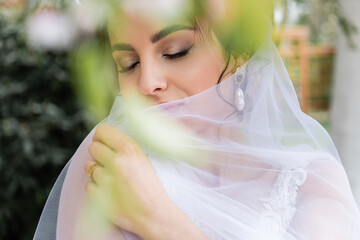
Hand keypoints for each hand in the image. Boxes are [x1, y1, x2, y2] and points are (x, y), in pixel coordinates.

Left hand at [84, 124, 207, 239]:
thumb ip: (124, 148)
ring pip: (89, 167)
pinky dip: (96, 188)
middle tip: (108, 163)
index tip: (102, 143)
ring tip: (112, 180)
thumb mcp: (143, 160)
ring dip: (97, 172)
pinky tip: (110, 192)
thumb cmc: (150, 187)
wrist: (153, 214)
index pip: (102, 131)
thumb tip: (104, 140)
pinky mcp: (98, 196)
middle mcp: (116, 161)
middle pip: (93, 148)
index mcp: (129, 150)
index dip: (101, 137)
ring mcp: (106, 179)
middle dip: (98, 154)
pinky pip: (88, 185)